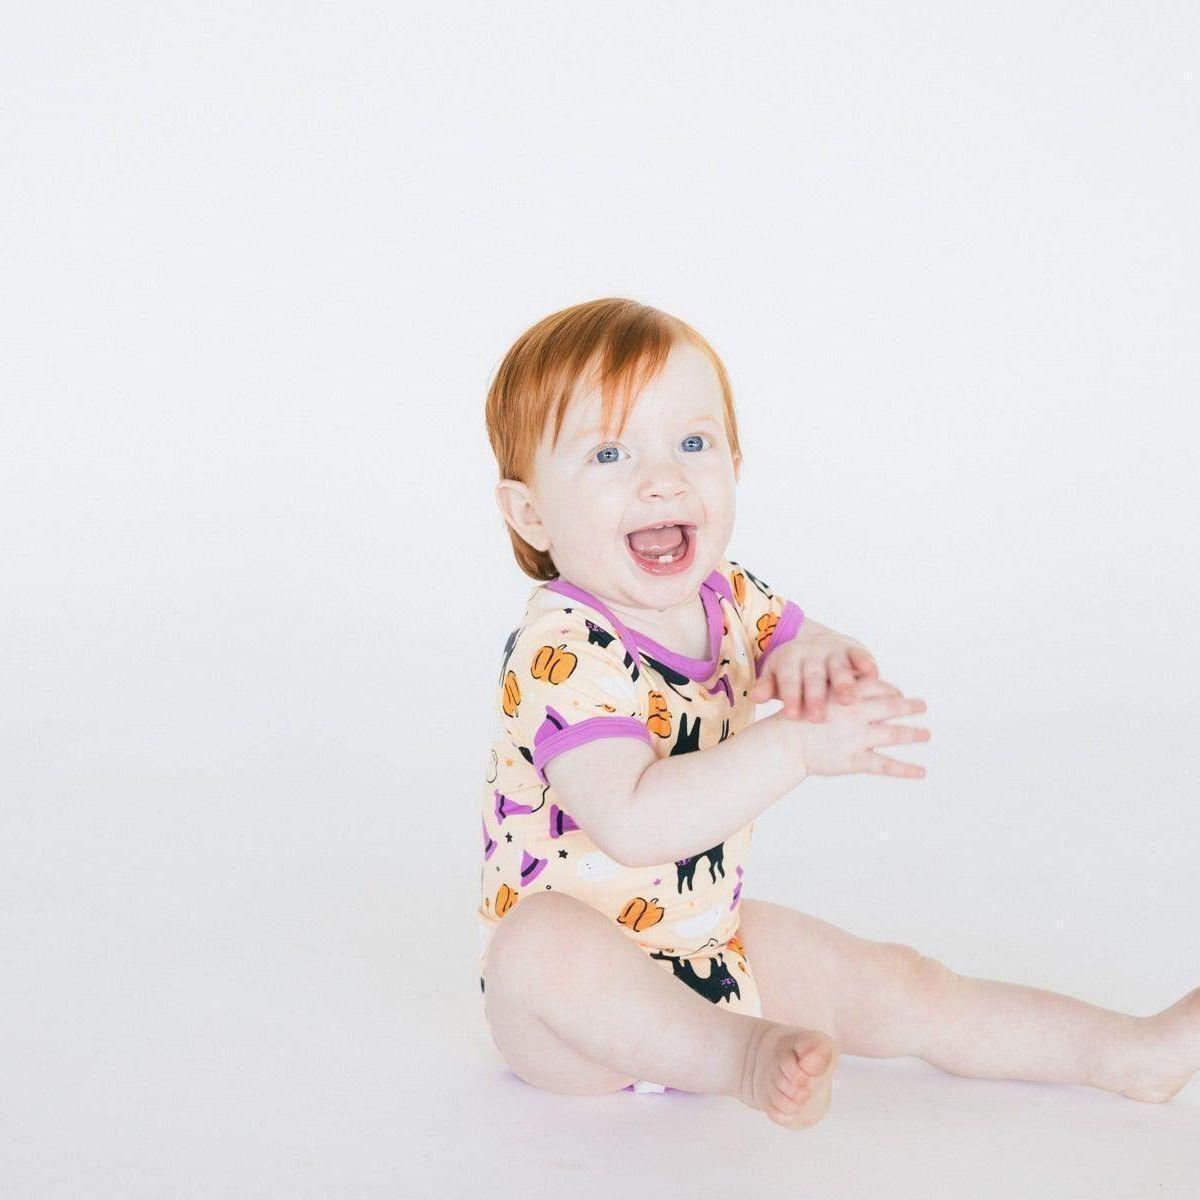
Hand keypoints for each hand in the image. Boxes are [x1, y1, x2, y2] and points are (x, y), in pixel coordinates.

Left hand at [749, 634, 879, 720]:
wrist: (815, 644)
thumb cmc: (794, 672)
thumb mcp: (777, 676)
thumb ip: (767, 686)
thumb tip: (755, 697)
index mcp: (789, 659)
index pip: (788, 678)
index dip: (790, 696)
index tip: (793, 716)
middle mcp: (812, 652)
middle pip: (813, 675)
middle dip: (815, 696)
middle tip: (817, 718)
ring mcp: (834, 650)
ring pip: (838, 666)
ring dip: (844, 683)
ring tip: (848, 701)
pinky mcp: (853, 650)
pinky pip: (860, 655)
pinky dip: (866, 663)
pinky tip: (873, 675)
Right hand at [786, 677, 929, 778]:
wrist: (782, 744)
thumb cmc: (795, 718)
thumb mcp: (816, 693)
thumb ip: (837, 688)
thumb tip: (855, 681)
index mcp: (847, 694)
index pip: (878, 686)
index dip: (890, 690)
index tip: (898, 693)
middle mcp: (857, 714)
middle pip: (891, 707)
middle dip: (909, 706)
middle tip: (922, 705)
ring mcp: (858, 738)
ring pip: (894, 734)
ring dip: (913, 733)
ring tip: (926, 734)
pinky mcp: (855, 760)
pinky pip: (885, 765)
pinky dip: (906, 769)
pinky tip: (921, 771)